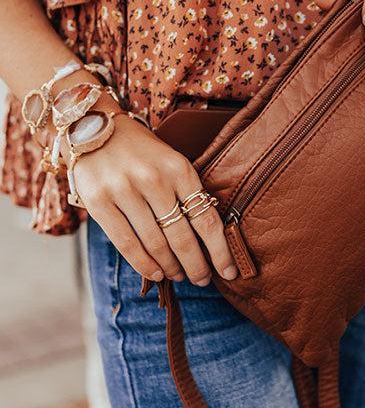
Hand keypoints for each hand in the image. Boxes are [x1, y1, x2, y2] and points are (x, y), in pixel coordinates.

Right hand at [73, 112, 237, 284]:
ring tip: (179, 275)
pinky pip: (126, 243)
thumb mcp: (171, 162)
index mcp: (179, 168)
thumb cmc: (141, 152)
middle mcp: (153, 179)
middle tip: (202, 279)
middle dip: (196, 265)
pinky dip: (144, 264)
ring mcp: (124, 190)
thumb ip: (186, 194)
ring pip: (155, 244)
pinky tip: (156, 273)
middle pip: (182, 237)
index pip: (206, 219)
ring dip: (171, 267)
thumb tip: (206, 241)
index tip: (228, 271)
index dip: (219, 251)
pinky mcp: (99, 201)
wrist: (93, 127)